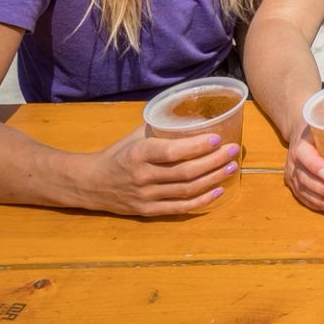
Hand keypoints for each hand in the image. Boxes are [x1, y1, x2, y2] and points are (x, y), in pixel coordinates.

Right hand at [79, 126, 236, 215]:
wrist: (89, 183)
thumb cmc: (117, 154)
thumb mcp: (134, 136)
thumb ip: (160, 127)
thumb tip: (192, 113)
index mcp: (138, 153)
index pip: (171, 151)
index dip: (196, 146)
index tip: (217, 138)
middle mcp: (143, 176)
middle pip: (185, 172)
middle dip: (214, 161)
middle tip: (233, 150)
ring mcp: (145, 196)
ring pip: (186, 190)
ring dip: (213, 179)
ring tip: (232, 168)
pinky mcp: (148, 211)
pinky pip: (179, 208)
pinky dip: (201, 201)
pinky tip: (218, 191)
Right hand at [284, 124, 323, 214]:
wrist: (300, 133)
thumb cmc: (322, 127)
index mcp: (303, 142)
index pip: (305, 155)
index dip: (315, 166)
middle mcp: (295, 160)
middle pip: (306, 178)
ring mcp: (293, 173)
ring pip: (304, 191)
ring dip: (323, 201)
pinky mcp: (294, 184)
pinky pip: (303, 197)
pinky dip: (317, 204)